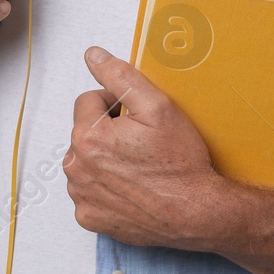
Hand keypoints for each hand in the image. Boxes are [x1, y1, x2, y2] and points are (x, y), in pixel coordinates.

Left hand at [64, 45, 224, 248]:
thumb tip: (93, 56)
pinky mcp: (90, 218)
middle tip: (140, 143)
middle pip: (84, 132)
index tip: (136, 118)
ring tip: (137, 167)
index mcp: (87, 136)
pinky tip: (131, 188)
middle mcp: (76, 168)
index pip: (88, 101)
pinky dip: (105, 188)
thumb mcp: (157, 106)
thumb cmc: (180, 163)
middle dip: (107, 132)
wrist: (197, 213)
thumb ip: (120, 76)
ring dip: (104, 159)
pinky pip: (90, 192)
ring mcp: (81, 196)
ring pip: (86, 162)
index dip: (114, 104)